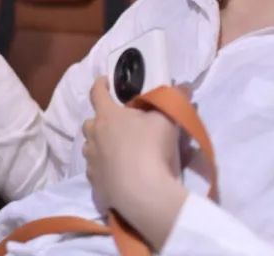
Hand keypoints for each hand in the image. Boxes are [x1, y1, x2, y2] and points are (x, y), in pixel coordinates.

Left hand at [82, 77, 187, 249]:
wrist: (142, 192)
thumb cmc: (151, 148)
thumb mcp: (167, 119)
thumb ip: (173, 100)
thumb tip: (184, 86)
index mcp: (107, 116)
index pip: (97, 93)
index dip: (100, 84)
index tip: (104, 80)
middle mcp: (93, 136)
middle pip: (89, 122)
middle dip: (99, 121)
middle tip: (115, 124)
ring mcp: (91, 161)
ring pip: (89, 147)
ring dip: (99, 145)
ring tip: (116, 150)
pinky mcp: (94, 183)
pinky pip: (95, 171)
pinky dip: (103, 169)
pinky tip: (116, 174)